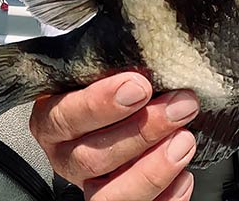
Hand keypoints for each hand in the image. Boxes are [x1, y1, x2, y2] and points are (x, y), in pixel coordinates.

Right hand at [30, 72, 200, 199]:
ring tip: (184, 141)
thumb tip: (154, 52)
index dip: (100, 104)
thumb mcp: (106, 72)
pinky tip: (184, 176)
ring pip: (109, 196)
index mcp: (53, 121)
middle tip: (179, 107)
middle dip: (142, 132)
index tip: (139, 85)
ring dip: (153, 170)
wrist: (125, 112)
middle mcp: (67, 158)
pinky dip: (166, 198)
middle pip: (92, 158)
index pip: (65, 117)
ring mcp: (91, 186)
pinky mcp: (118, 200)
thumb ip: (118, 68)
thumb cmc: (116, 88)